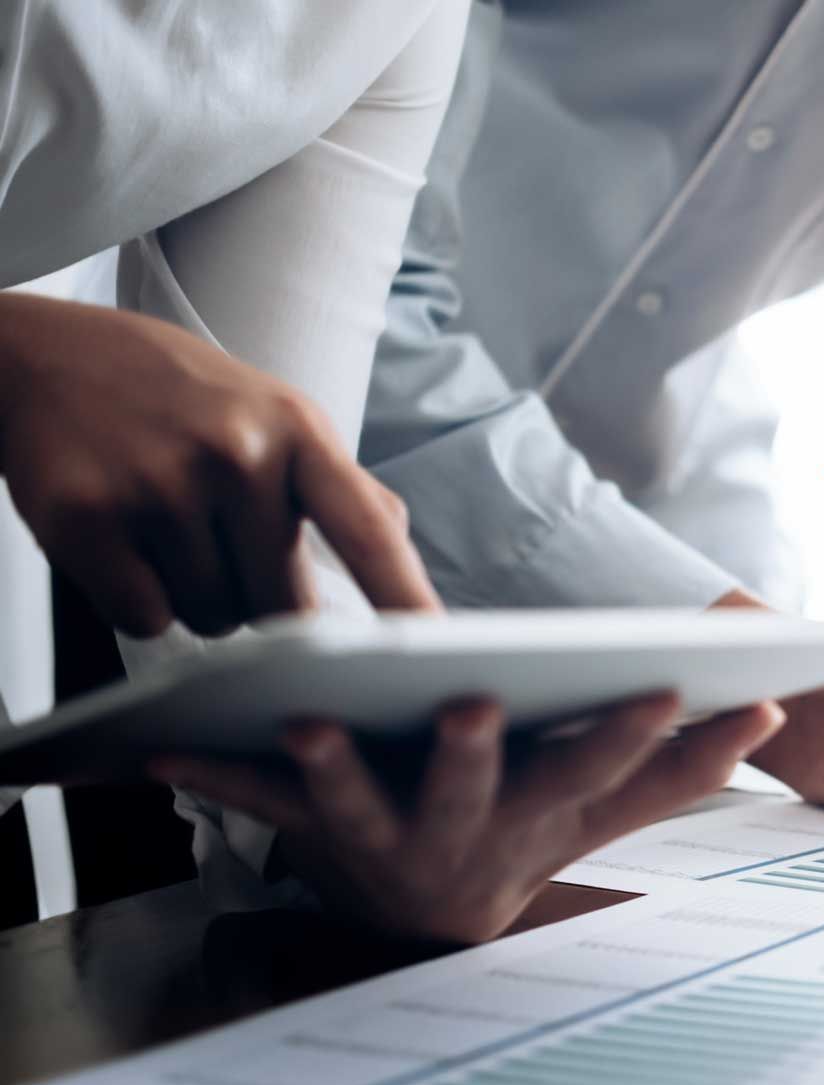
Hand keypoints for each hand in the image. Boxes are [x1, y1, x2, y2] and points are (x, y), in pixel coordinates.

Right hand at [0, 293, 438, 635]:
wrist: (45, 356)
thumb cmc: (177, 396)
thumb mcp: (275, 412)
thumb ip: (339, 482)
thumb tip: (397, 542)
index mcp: (297, 428)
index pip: (368, 530)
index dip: (405, 596)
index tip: (435, 646)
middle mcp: (236, 454)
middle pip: (285, 607)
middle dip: (262, 597)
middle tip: (223, 540)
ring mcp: (160, 487)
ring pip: (216, 619)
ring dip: (199, 597)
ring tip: (170, 527)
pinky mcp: (88, 521)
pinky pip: (147, 620)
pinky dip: (141, 600)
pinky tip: (125, 542)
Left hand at [152, 696, 784, 941]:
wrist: (426, 911)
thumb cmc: (526, 832)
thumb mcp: (605, 807)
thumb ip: (683, 765)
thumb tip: (771, 710)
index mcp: (544, 813)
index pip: (602, 770)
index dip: (635, 734)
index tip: (669, 687)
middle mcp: (466, 832)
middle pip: (474, 791)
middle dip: (473, 753)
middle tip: (473, 707)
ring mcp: (383, 834)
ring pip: (356, 804)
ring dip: (331, 769)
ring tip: (308, 723)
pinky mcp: (309, 828)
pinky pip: (252, 801)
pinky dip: (206, 772)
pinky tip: (153, 748)